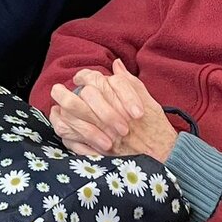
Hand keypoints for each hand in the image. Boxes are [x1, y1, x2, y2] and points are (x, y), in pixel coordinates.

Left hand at [49, 60, 178, 161]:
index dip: (83, 77)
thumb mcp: (148, 100)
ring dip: (61, 113)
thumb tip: (116, 65)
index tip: (79, 79)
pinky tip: (64, 126)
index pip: (92, 81)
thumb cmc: (156, 127)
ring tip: (57, 108)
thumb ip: (128, 81)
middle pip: (74, 100)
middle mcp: (104, 116)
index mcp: (116, 100)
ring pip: (69, 120)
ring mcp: (98, 134)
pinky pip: (72, 141)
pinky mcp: (96, 151)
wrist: (164, 156)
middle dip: (61, 93)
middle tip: (57, 90)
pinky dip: (65, 133)